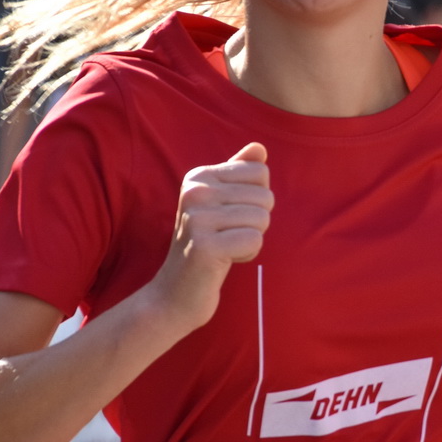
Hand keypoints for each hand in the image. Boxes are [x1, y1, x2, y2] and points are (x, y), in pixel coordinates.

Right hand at [152, 142, 271, 332]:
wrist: (176, 293)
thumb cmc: (206, 246)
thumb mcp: (220, 205)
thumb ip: (238, 174)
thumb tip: (259, 148)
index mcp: (199, 176)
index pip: (260, 173)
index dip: (255, 201)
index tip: (229, 218)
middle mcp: (195, 191)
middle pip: (265, 197)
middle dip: (255, 223)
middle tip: (227, 237)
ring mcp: (197, 218)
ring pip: (262, 219)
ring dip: (250, 240)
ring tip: (224, 248)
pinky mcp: (205, 245)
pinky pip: (254, 240)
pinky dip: (246, 255)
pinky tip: (224, 260)